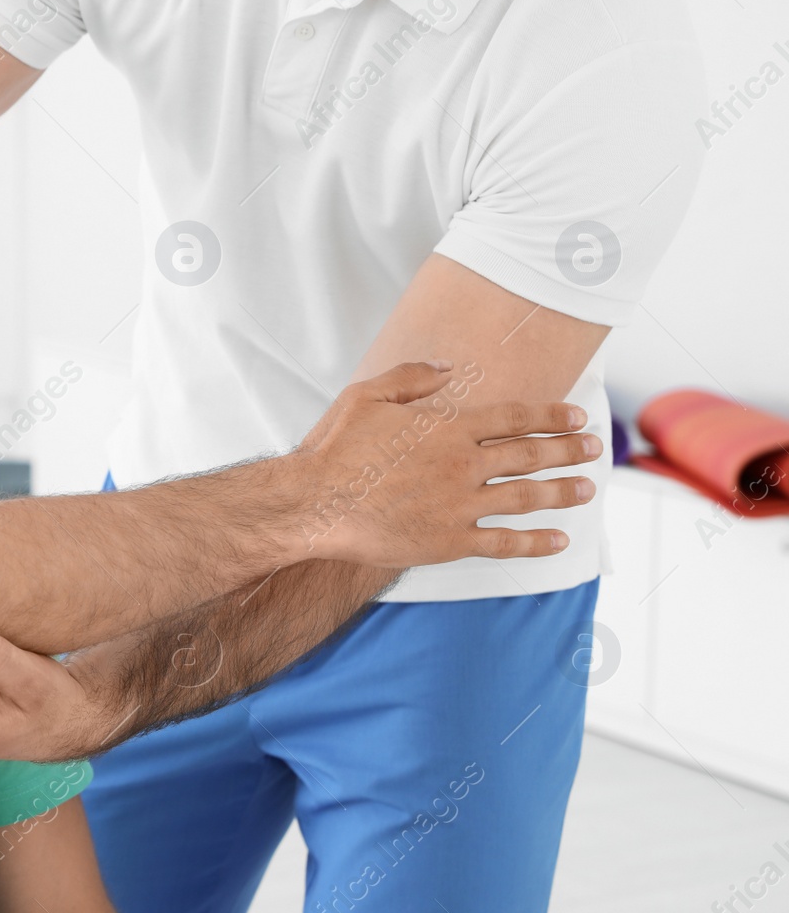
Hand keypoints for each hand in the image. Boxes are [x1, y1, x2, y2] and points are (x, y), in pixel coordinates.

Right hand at [293, 360, 599, 566]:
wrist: (316, 503)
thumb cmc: (335, 449)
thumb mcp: (366, 396)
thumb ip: (411, 378)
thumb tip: (449, 370)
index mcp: (448, 427)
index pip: (515, 419)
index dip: (552, 417)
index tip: (577, 418)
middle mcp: (463, 464)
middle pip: (530, 455)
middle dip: (568, 451)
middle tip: (595, 449)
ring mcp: (459, 504)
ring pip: (525, 497)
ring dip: (561, 492)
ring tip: (586, 489)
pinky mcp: (448, 540)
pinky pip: (502, 542)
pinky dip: (534, 542)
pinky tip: (559, 540)